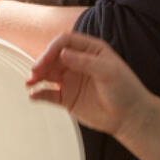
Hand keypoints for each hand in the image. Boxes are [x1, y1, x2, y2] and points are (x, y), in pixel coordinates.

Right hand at [26, 31, 149, 138]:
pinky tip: (33, 95)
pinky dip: (39, 93)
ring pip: (48, 74)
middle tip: (35, 72)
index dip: (53, 48)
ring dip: (37, 76)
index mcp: (90, 50)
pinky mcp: (67, 97)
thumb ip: (85, 62)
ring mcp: (71, 80)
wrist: (130, 117)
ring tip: (29, 82)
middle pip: (53, 57)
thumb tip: (63, 54)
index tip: (46, 59)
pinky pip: (48, 93)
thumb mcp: (109, 71)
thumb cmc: (126, 90)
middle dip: (42, 62)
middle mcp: (78, 63)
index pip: (65, 42)